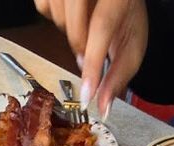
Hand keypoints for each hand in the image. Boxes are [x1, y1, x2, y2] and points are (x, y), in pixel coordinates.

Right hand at [34, 0, 148, 117]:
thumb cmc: (126, 14)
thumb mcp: (131, 44)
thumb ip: (118, 76)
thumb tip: (103, 108)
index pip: (102, 27)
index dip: (93, 64)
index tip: (87, 95)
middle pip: (73, 23)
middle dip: (79, 48)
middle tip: (87, 53)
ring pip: (55, 15)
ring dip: (67, 33)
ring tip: (84, 29)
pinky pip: (42, 6)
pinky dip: (53, 17)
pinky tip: (70, 17)